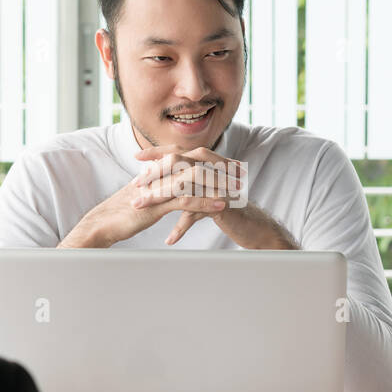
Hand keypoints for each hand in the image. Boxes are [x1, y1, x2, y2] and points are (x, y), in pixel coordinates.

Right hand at [58, 178, 228, 248]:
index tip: (228, 167)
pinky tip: (221, 205)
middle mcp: (158, 175)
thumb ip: (153, 189)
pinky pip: (185, 200)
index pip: (187, 161)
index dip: (209, 162)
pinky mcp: (157, 204)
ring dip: (218, 184)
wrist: (101, 224)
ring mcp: (158, 187)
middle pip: (194, 164)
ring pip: (194, 179)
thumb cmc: (119, 215)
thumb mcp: (141, 198)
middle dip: (219, 168)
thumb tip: (162, 186)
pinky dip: (205, 202)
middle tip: (240, 173)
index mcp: (155, 171)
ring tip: (237, 189)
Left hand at [132, 145, 296, 248]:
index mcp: (207, 165)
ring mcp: (218, 187)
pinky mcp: (223, 205)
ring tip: (142, 207)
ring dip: (160, 198)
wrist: (255, 226)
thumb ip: (185, 192)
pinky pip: (197, 212)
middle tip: (135, 185)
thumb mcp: (202, 198)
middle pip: (179, 165)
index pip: (179, 152)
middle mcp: (213, 171)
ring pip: (184, 187)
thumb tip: (161, 190)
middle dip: (154, 175)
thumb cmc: (227, 210)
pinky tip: (170, 239)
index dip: (157, 153)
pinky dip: (182, 227)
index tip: (136, 157)